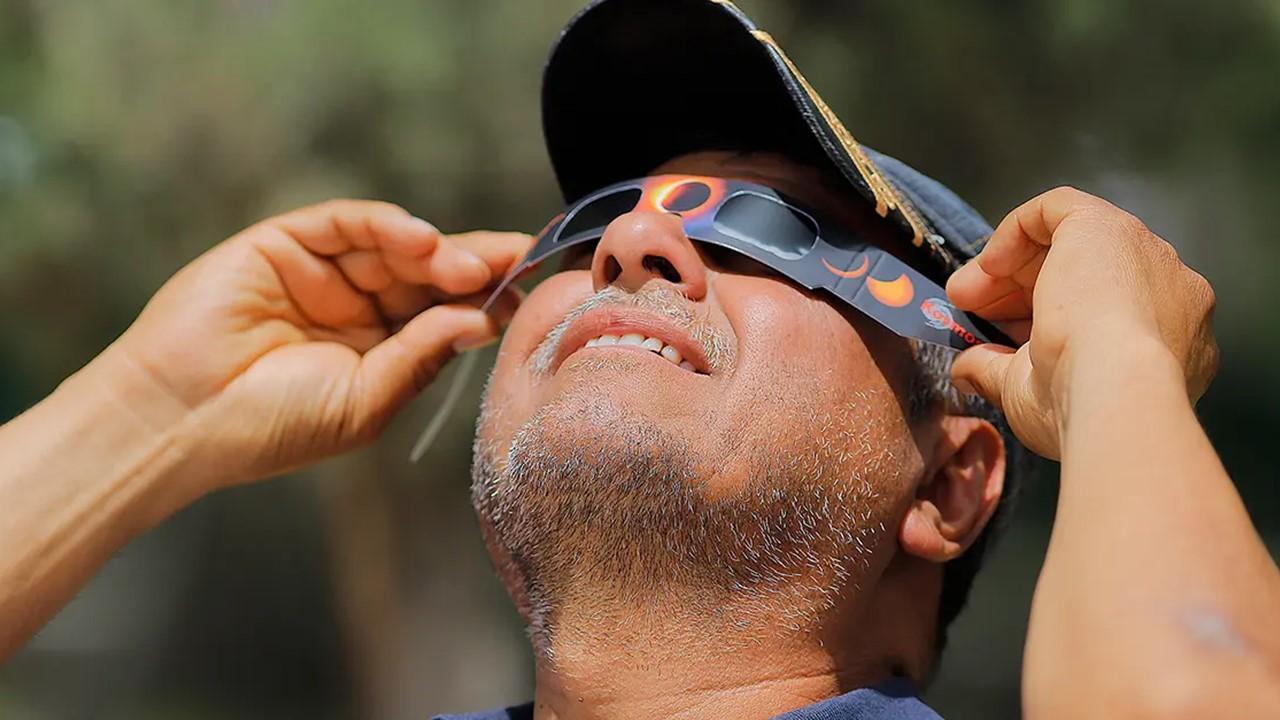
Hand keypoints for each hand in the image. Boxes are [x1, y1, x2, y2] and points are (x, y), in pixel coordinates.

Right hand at [105, 200, 529, 489]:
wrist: (182, 420)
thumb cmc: (272, 426)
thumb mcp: (366, 401)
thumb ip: (421, 356)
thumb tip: (484, 320)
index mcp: (379, 349)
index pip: (443, 313)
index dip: (488, 298)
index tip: (534, 289)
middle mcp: (355, 307)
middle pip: (428, 274)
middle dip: (475, 265)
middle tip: (519, 260)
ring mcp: (320, 273)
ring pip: (393, 245)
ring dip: (436, 250)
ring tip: (468, 265)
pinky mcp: (283, 243)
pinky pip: (344, 222)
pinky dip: (385, 224)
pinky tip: (420, 241)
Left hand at [945, 187, 1217, 458]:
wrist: (1113, 391)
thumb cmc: (1081, 406)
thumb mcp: (1029, 393)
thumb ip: (997, 372)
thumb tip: (965, 370)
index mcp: (1166, 339)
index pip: (1098, 314)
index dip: (1040, 320)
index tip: (997, 335)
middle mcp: (1168, 293)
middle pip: (1086, 276)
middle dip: (1020, 291)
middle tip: (971, 309)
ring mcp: (1146, 255)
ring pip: (1072, 243)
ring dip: (1011, 267)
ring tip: (965, 293)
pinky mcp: (1109, 227)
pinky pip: (1058, 208)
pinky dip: (1015, 230)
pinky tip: (988, 263)